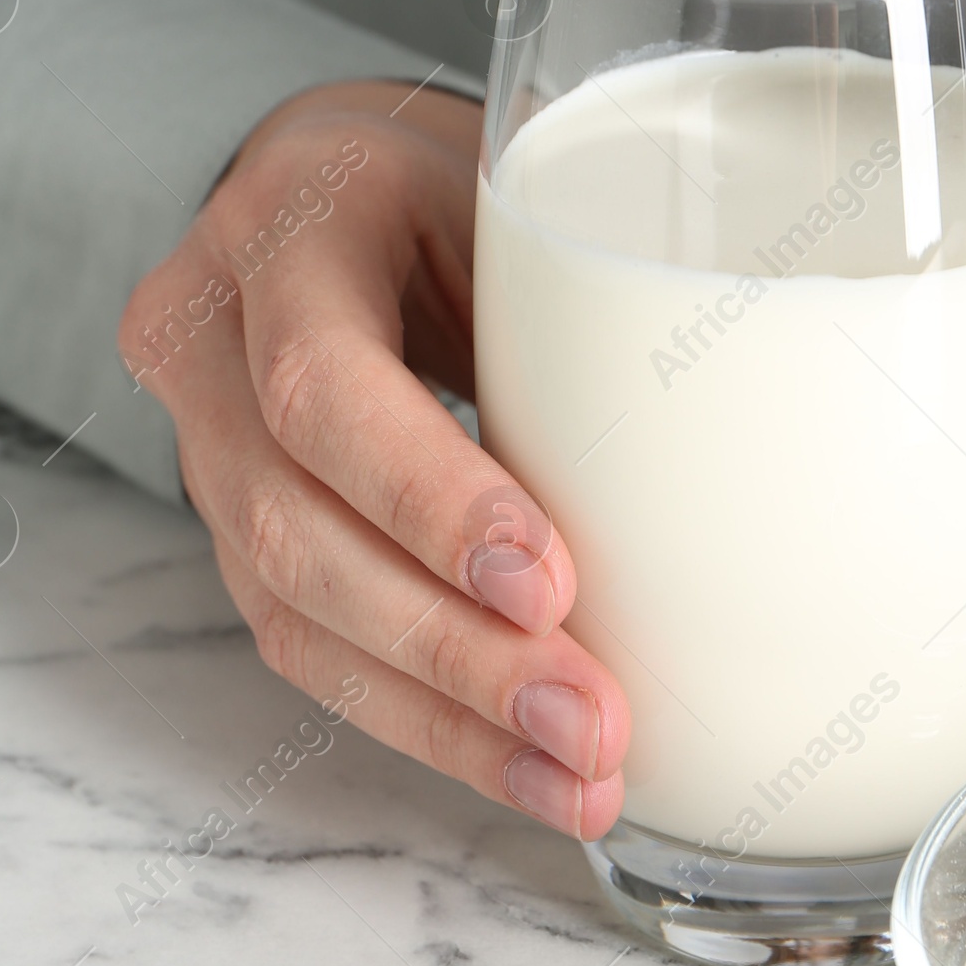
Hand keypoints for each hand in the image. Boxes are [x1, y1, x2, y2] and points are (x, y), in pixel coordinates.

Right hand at [119, 79, 628, 834]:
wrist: (339, 186)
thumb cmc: (454, 187)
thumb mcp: (517, 193)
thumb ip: (582, 301)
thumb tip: (762, 446)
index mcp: (291, 223)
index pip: (324, 382)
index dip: (428, 498)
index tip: (549, 584)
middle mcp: (211, 334)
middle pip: (300, 527)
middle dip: (453, 649)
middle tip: (591, 722)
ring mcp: (204, 440)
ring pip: (295, 612)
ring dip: (446, 715)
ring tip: (577, 780)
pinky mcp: (234, 526)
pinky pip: (311, 645)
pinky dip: (424, 718)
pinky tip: (522, 769)